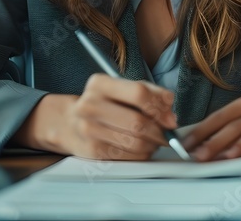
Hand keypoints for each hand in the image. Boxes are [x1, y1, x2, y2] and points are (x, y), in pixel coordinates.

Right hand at [58, 74, 178, 159]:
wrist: (69, 123)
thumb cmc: (104, 104)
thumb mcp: (122, 89)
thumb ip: (150, 93)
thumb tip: (170, 111)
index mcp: (100, 84)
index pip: (138, 93)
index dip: (159, 107)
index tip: (170, 118)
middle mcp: (90, 105)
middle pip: (138, 122)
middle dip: (159, 131)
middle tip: (166, 133)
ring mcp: (88, 129)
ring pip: (135, 142)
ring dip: (152, 144)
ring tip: (154, 140)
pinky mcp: (92, 151)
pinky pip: (127, 156)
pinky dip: (141, 155)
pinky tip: (141, 149)